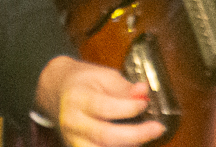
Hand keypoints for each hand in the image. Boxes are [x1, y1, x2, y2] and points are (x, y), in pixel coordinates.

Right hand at [34, 56, 164, 146]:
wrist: (57, 90)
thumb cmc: (83, 82)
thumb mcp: (103, 75)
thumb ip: (124, 87)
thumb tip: (144, 92)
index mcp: (78, 98)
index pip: (104, 107)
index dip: (129, 108)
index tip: (145, 103)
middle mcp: (73, 122)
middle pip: (105, 135)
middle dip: (136, 134)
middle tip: (157, 128)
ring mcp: (73, 140)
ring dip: (127, 146)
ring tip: (144, 137)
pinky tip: (132, 143)